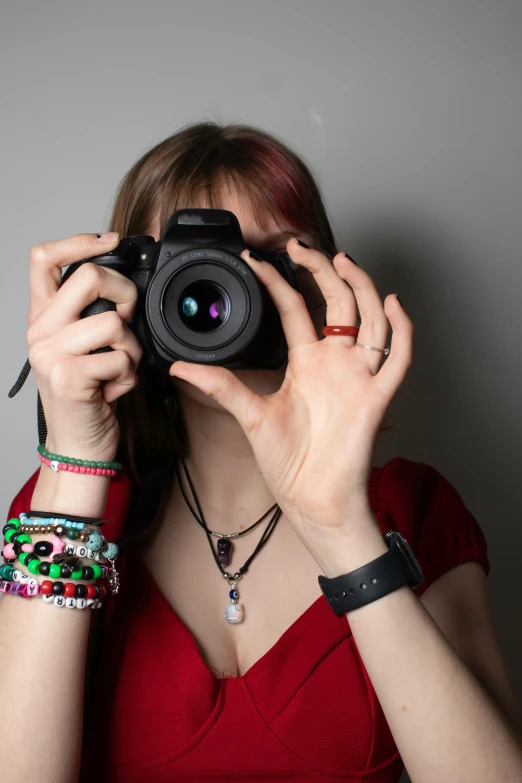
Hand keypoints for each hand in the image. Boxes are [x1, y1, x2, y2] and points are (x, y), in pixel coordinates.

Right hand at [27, 232, 142, 461]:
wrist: (78, 443)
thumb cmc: (88, 394)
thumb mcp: (84, 347)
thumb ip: (93, 314)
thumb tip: (126, 285)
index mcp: (43, 317)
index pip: (44, 258)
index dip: (78, 241)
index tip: (109, 241)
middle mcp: (39, 330)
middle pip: (90, 277)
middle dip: (125, 294)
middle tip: (128, 321)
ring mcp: (50, 353)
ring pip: (114, 323)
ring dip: (131, 350)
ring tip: (118, 369)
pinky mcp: (67, 376)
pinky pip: (120, 359)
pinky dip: (129, 377)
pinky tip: (113, 390)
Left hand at [169, 239, 412, 537]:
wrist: (311, 498)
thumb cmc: (288, 461)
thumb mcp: (250, 415)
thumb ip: (220, 386)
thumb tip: (179, 367)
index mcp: (306, 362)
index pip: (295, 308)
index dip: (278, 281)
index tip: (256, 259)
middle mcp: (333, 362)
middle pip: (336, 302)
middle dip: (322, 270)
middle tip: (302, 246)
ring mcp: (357, 376)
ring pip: (369, 319)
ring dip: (361, 287)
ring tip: (343, 261)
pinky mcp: (376, 397)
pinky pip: (397, 359)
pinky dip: (401, 330)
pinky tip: (391, 304)